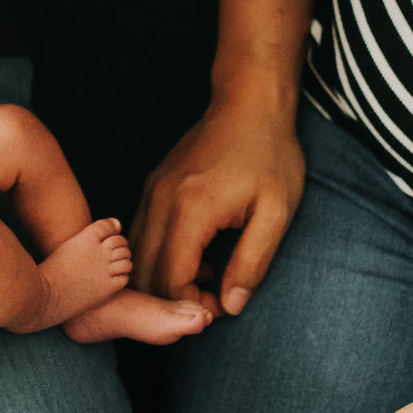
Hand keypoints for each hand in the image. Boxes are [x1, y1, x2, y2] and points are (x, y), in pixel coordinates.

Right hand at [132, 92, 303, 316]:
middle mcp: (160, 202)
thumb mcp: (276, 212)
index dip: (191, 308)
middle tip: (212, 302)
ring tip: (207, 281)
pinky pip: (140, 236)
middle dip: (171, 302)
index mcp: (191, 210)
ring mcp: (150, 192)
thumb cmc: (270, 155)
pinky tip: (196, 258)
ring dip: (162, 281)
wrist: (249, 104)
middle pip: (142, 274)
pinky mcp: (152, 188)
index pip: (169, 282)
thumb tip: (230, 306)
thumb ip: (253, 262)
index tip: (221, 308)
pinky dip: (158, 259)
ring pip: (135, 257)